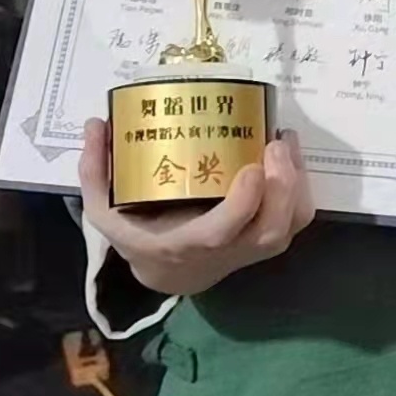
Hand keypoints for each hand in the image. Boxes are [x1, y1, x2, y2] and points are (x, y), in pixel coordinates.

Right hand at [79, 118, 313, 296]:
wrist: (168, 272)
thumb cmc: (140, 234)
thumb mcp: (104, 211)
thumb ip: (94, 172)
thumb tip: (97, 123)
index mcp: (185, 244)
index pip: (220, 234)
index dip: (242, 205)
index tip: (250, 167)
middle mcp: (225, 251)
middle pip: (270, 232)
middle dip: (283, 187)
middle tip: (276, 142)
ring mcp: (251, 248)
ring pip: (289, 226)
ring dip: (297, 185)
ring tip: (285, 140)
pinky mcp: (267, 239)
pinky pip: (295, 220)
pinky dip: (301, 189)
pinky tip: (289, 153)